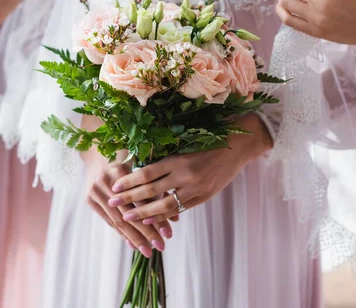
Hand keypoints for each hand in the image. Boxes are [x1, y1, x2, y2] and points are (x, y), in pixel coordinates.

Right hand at [86, 157, 173, 257]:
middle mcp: (105, 183)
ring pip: (118, 221)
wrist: (96, 151)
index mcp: (120, 171)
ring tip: (148, 251)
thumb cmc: (125, 156)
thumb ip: (155, 189)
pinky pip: (108, 220)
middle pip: (129, 214)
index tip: (169, 234)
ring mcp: (95, 192)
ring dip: (134, 238)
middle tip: (161, 247)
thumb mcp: (141, 166)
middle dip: (146, 233)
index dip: (155, 218)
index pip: (141, 201)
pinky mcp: (89, 200)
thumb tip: (176, 218)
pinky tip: (132, 244)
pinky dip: (121, 233)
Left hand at [108, 114, 271, 224]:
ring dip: (144, 212)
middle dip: (130, 198)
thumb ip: (168, 158)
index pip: (148, 172)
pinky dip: (164, 216)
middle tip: (113, 203)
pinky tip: (152, 219)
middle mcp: (185, 175)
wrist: (238, 147)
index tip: (115, 185)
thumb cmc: (210, 140)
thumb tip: (143, 168)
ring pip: (164, 205)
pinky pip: (180, 209)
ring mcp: (195, 188)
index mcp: (178, 158)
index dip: (130, 181)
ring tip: (128, 217)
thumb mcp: (187, 145)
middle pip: (152, 190)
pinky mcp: (204, 196)